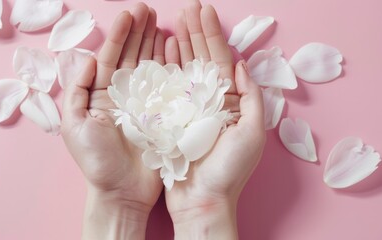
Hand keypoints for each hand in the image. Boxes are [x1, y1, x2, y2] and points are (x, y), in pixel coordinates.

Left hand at [61, 3, 164, 238]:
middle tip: (148, 10)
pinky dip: (170, 66)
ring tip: (161, 21)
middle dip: (139, 32)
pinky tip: (173, 48)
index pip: (112, 57)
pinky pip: (167, 86)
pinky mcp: (162, 114)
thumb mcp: (74, 124)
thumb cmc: (95, 161)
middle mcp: (124, 95)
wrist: (121, 190)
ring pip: (150, 66)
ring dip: (155, 43)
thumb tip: (88, 61)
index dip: (121, 34)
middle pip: (132, 56)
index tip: (130, 14)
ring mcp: (145, 103)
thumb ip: (78, 91)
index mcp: (102, 95)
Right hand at [164, 1, 265, 238]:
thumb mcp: (252, 133)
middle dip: (195, 32)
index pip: (221, 60)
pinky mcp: (171, 117)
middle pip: (202, 59)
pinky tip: (165, 49)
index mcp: (230, 101)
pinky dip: (167, 66)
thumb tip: (241, 65)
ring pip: (185, 68)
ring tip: (174, 20)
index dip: (212, 35)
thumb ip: (250, 97)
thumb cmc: (229, 170)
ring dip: (181, 43)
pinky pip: (169, 87)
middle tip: (188, 7)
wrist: (201, 200)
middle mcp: (210, 100)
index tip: (204, 11)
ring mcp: (189, 108)